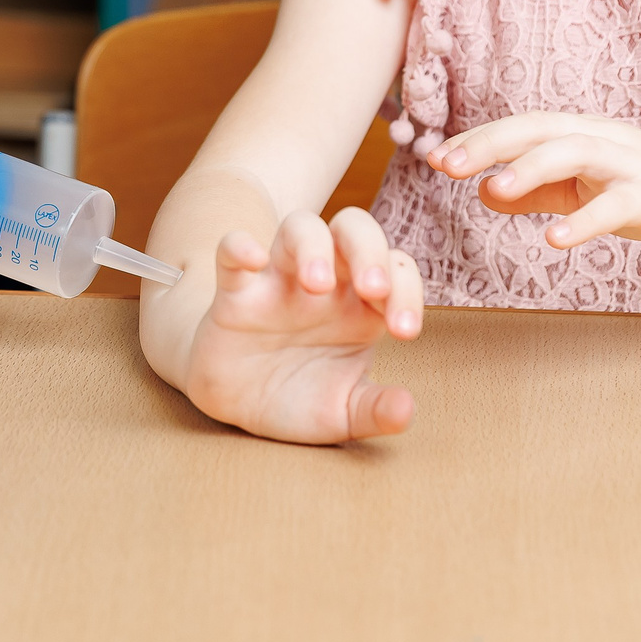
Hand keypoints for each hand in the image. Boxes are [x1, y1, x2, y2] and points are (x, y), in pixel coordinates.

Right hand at [176, 208, 422, 443]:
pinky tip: (253, 260)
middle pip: (353, 228)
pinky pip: (232, 250)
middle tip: (372, 289)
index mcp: (359, 307)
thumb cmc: (297, 398)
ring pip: (299, 226)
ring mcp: (278, 281)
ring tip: (316, 284)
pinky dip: (240, 246)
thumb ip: (374, 410)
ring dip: (313, 245)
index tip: (404, 333)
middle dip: (369, 250)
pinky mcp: (235, 292)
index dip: (408, 292)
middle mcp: (324, 284)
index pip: (396, 270)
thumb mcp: (341, 415)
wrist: (236, 407)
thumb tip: (405, 410)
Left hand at [426, 113, 640, 254]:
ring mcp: (632, 164)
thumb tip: (484, 190)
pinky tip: (556, 240)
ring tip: (496, 188)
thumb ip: (538, 190)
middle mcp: (603, 139)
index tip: (434, 156)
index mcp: (581, 135)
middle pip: (540, 129)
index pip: (521, 129)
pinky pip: (618, 203)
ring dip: (533, 168)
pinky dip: (585, 219)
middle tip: (446, 165)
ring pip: (577, 152)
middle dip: (491, 143)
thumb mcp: (585, 190)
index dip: (478, 140)